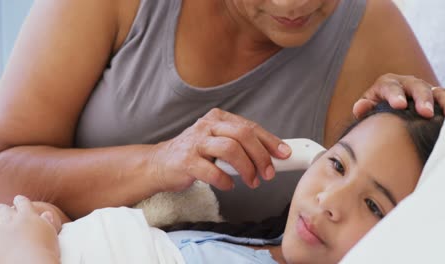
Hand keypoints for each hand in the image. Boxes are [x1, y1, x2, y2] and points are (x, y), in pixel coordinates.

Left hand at [0, 196, 59, 263]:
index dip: (19, 201)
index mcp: (28, 216)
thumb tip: (46, 213)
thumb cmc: (46, 251)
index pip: (22, 202)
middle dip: (0, 210)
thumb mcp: (52, 233)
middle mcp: (11, 221)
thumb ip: (47, 221)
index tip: (18, 200)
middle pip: (2, 209)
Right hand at [150, 108, 291, 190]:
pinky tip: (228, 184)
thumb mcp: (217, 142)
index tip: (284, 154)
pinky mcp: (186, 161)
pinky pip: (212, 172)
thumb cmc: (194, 154)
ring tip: (252, 182)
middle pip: (242, 135)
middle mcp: (207, 126)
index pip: (249, 127)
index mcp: (218, 118)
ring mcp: (195, 143)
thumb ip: (239, 144)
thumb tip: (271, 155)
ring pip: (230, 149)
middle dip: (261, 156)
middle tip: (268, 174)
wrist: (160, 164)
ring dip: (246, 169)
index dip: (270, 141)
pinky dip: (225, 181)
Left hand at [353, 73, 444, 117]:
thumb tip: (360, 107)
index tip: (399, 105)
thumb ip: (364, 108)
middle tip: (425, 113)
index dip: (395, 95)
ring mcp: (423, 89)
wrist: (388, 111)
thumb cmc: (376, 110)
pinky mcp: (436, 97)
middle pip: (416, 86)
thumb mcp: (368, 108)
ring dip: (442, 102)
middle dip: (422, 99)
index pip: (390, 87)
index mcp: (387, 84)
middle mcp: (407, 83)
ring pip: (436, 91)